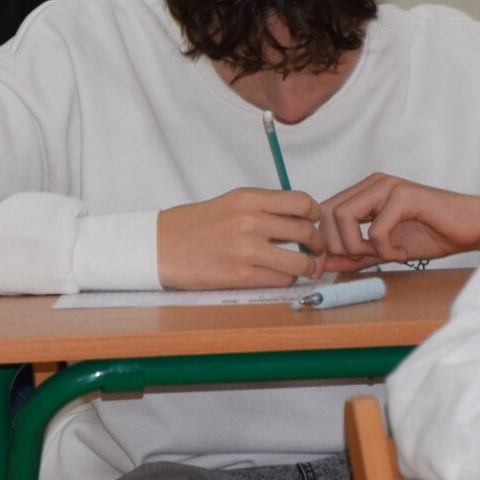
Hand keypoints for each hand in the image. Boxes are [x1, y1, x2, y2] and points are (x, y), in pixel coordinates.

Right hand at [156, 188, 324, 288]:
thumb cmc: (194, 226)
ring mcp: (246, 250)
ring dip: (308, 267)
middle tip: (317, 250)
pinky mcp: (240, 276)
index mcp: (249, 198)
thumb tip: (299, 219)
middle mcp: (250, 221)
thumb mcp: (230, 203)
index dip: (315, 214)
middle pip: (306, 231)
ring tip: (305, 268)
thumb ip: (263, 208)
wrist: (160, 246)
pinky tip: (278, 276)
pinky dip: (286, 280)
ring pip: (300, 262)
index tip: (314, 222)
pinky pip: (280, 280)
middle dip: (318, 244)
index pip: (302, 202)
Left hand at [314, 175, 479, 274]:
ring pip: (344, 216)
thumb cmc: (433, 234)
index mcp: (366, 191)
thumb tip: (324, 265)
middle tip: (364, 259)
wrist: (471, 228)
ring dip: (359, 246)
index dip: (327, 241)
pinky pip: (376, 229)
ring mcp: (388, 186)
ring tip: (384, 254)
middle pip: (328, 213)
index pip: (324, 211)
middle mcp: (373, 183)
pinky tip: (403, 252)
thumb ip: (355, 255)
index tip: (343, 264)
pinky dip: (386, 249)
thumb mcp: (384, 250)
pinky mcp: (404, 195)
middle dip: (339, 245)